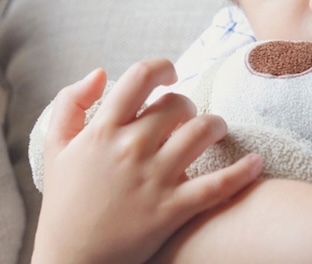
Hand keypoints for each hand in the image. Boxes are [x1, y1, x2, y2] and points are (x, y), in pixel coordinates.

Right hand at [32, 59, 262, 263]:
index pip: (141, 77)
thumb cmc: (65, 203)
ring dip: (216, 125)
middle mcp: (131, 149)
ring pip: (203, 131)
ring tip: (216, 131)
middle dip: (187, 105)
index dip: (163, 68)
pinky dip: (243, 171)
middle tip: (186, 117)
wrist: (71, 263)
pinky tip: (256, 161)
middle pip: (178, 104)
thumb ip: (70, 102)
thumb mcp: (55, 148)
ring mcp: (155, 178)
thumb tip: (101, 72)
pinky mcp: (173, 209)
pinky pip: (218, 184)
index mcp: (103, 131)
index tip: (171, 76)